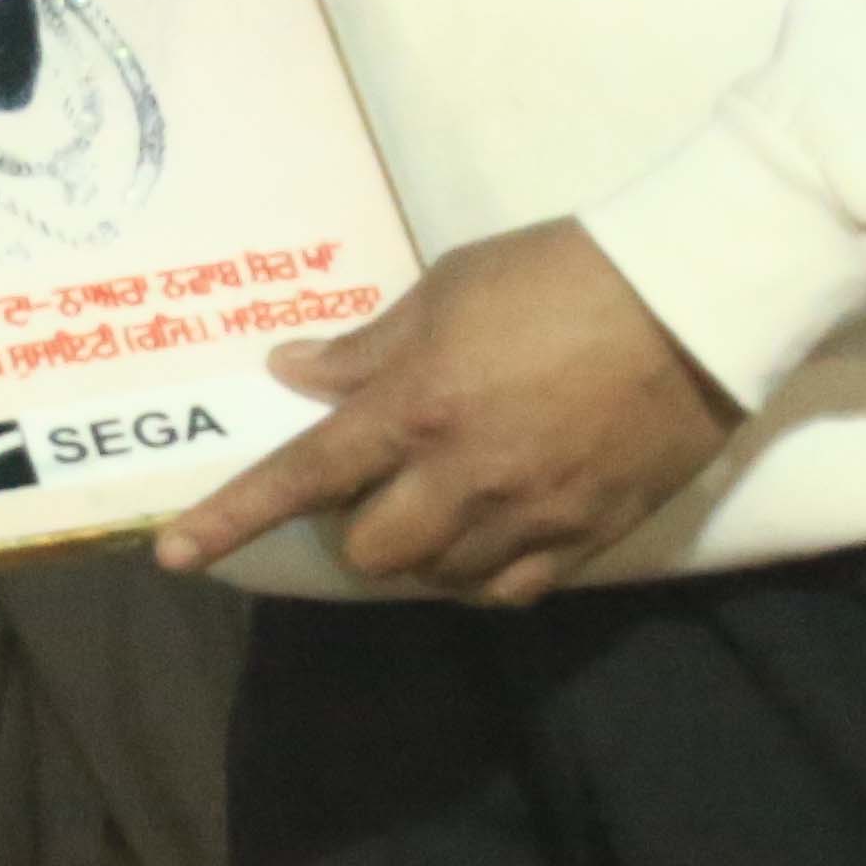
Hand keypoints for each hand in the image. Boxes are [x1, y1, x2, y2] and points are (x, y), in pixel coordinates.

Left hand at [147, 219, 739, 602]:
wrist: (691, 300)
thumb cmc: (561, 273)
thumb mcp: (449, 288)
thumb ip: (368, 344)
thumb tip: (295, 373)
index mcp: (420, 405)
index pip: (304, 475)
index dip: (232, 519)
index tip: (174, 555)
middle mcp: (466, 476)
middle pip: (372, 551)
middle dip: (355, 525)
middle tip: (375, 481)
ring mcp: (531, 516)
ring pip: (439, 579)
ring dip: (420, 550)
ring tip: (437, 499)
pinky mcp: (588, 537)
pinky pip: (510, 592)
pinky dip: (482, 573)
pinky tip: (487, 535)